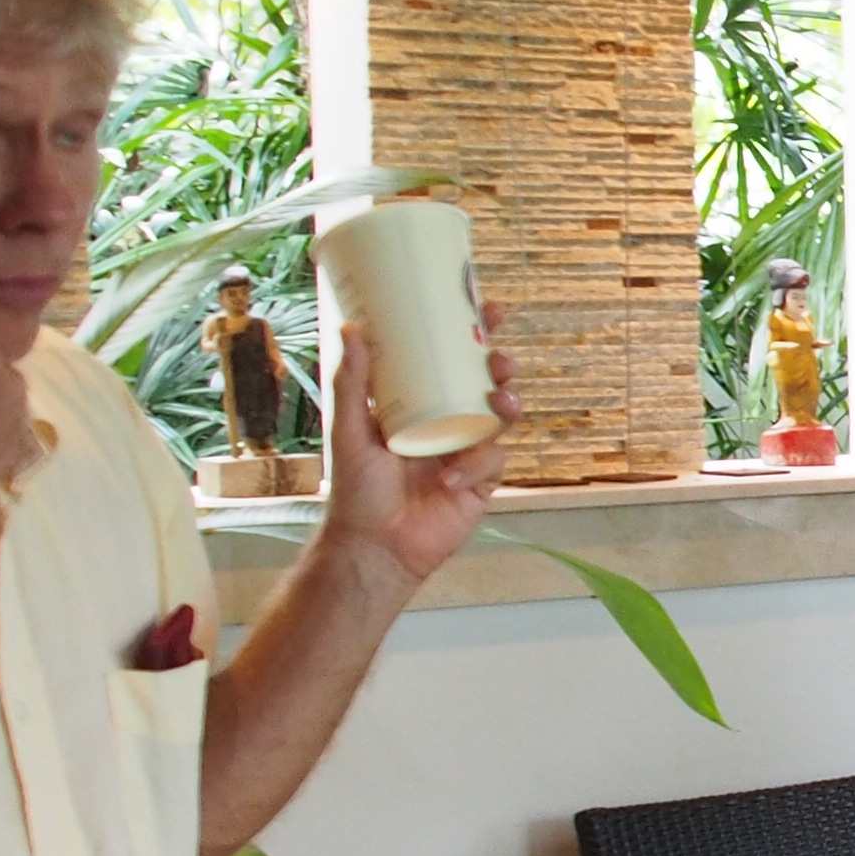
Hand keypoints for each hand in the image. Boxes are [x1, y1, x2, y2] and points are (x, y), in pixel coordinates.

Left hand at [320, 310, 514, 586]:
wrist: (376, 548)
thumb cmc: (356, 491)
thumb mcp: (349, 430)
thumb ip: (353, 382)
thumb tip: (353, 328)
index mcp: (416, 402)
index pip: (446, 358)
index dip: (469, 332)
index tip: (482, 307)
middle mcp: (445, 420)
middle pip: (484, 381)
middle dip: (499, 365)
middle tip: (498, 358)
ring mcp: (467, 450)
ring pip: (500, 416)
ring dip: (506, 403)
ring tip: (499, 400)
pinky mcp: (482, 480)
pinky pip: (495, 460)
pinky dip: (477, 465)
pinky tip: (450, 480)